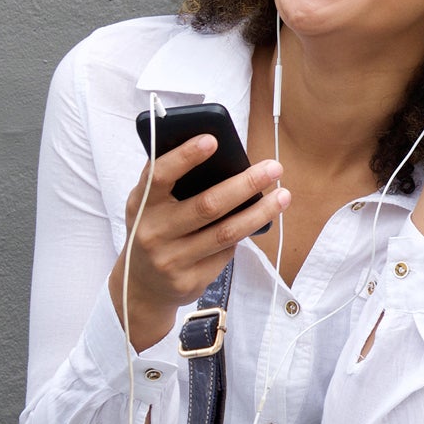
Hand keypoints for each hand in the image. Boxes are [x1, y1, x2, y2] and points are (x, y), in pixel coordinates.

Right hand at [108, 138, 289, 350]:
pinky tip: (256, 222)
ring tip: (282, 195)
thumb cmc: (153, 228)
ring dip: (259, 212)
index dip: (185, 156)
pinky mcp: (189, 280)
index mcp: (141, 204)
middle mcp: (153, 232)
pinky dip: (242, 235)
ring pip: (225, 233)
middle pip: (207, 206)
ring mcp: (171, 260)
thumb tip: (218, 155)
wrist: (141, 284)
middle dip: (245, 184)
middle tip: (273, 167)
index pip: (160, 175)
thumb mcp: (149, 204)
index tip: (213, 140)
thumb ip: (170, 182)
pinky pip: (225, 254)